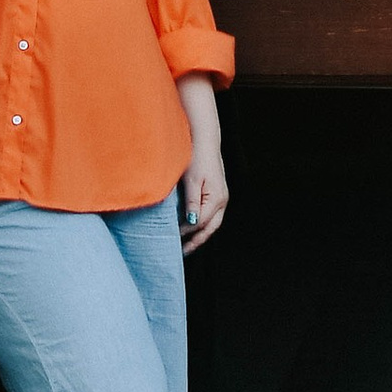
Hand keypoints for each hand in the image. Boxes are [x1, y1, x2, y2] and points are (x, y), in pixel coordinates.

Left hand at [180, 127, 229, 255]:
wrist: (205, 139)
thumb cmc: (197, 157)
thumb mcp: (191, 180)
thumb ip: (192, 203)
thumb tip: (191, 224)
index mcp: (216, 198)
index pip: (199, 223)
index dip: (184, 232)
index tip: (169, 237)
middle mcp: (222, 200)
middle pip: (210, 228)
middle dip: (196, 241)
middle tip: (181, 252)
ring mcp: (222, 197)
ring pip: (213, 223)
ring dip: (200, 234)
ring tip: (186, 245)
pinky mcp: (218, 193)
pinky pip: (212, 215)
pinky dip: (202, 224)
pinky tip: (191, 226)